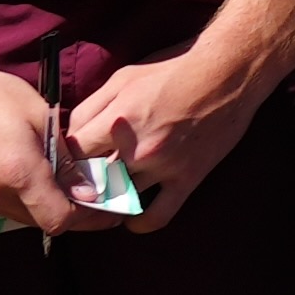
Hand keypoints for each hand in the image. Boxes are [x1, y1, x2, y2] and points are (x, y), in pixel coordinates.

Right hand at [0, 62, 79, 237]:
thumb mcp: (41, 116)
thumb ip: (65, 158)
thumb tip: (86, 190)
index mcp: (18, 174)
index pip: (59, 219)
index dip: (86, 218)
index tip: (104, 209)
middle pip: (39, 221)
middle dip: (66, 212)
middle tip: (87, 196)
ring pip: (18, 216)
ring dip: (40, 207)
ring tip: (57, 183)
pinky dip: (16, 200)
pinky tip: (25, 178)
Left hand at [64, 38, 274, 223]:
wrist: (227, 74)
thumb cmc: (173, 71)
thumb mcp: (123, 78)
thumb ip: (92, 107)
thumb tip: (70, 135)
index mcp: (116, 121)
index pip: (73, 155)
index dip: (67, 159)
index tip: (70, 161)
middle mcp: (136, 148)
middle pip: (93, 181)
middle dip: (84, 182)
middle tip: (83, 182)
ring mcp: (163, 167)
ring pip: (120, 200)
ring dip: (109, 201)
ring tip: (104, 198)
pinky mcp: (187, 178)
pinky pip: (158, 215)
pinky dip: (140, 223)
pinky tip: (131, 219)